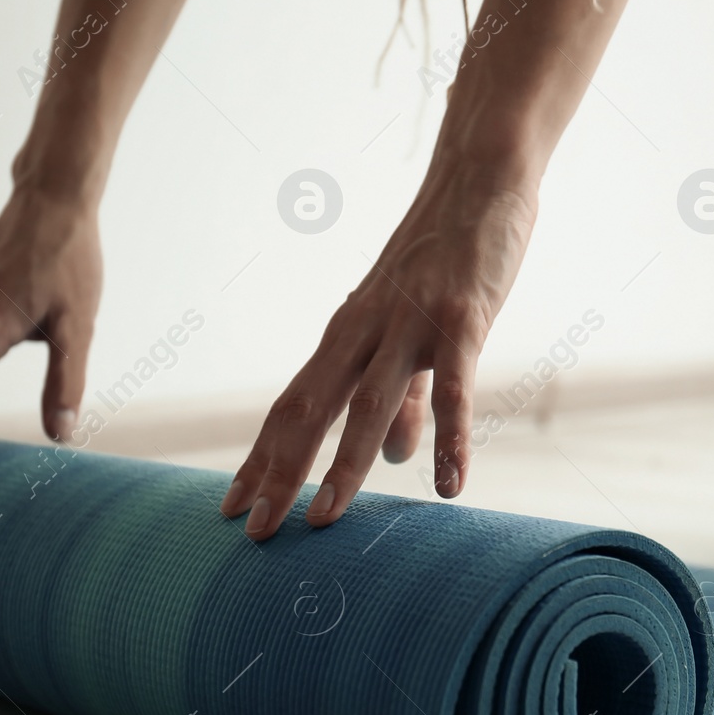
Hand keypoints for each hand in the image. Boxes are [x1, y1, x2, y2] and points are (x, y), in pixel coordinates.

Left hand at [221, 161, 536, 537]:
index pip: (291, 406)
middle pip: (309, 410)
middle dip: (279, 473)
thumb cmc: (445, 258)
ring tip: (325, 519)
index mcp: (347, 334)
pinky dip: (450, 440)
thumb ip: (406, 398)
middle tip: (255, 532)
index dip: (261, 458)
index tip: (233, 507)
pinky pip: (454, 391)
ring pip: (368, 405)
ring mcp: (410, 325)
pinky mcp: (461, 321)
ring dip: (344, 465)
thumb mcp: (412, 329)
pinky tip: (447, 485)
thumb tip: (396, 455)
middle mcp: (364, 331)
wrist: (480, 181)